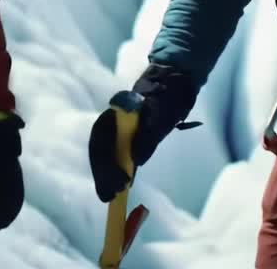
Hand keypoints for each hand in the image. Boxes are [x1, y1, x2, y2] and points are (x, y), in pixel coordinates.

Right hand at [88, 64, 199, 202]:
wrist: (176, 80)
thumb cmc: (169, 95)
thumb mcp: (162, 115)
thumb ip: (149, 136)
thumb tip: (135, 161)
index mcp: (116, 113)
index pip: (101, 141)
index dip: (103, 166)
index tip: (113, 185)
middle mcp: (114, 121)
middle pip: (101, 150)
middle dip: (103, 174)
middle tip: (109, 197)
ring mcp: (121, 127)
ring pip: (107, 153)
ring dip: (108, 174)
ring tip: (113, 195)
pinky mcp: (130, 134)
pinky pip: (118, 153)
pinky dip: (118, 169)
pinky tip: (120, 183)